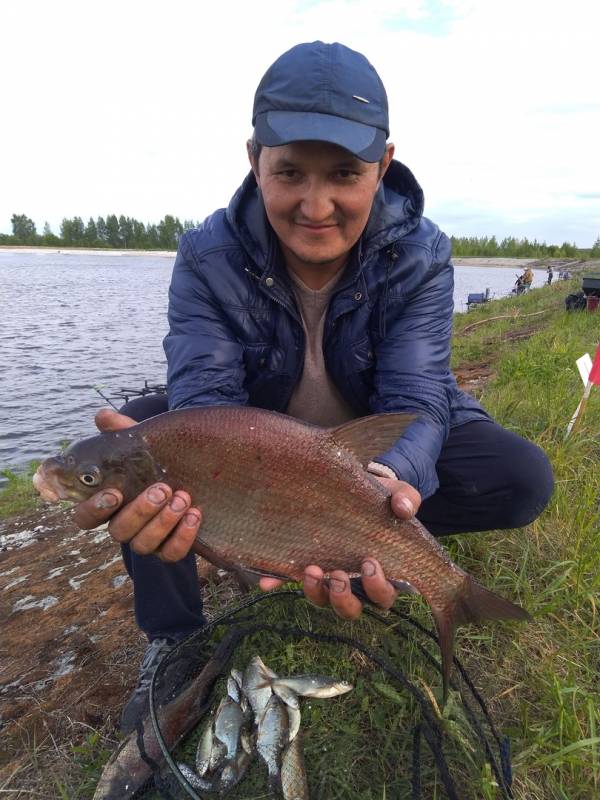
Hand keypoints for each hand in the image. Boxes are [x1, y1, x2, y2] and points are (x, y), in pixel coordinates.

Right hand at [72, 408, 201, 561]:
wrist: (192, 476)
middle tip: (162, 489)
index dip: (94, 509)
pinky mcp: (171, 548)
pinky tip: (195, 515)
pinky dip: (183, 537)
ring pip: (144, 545)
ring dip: (164, 522)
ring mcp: (147, 540)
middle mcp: (124, 525)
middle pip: (119, 531)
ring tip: (183, 498)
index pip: (85, 517)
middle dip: (140, 511)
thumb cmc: (156, 462)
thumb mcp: (142, 445)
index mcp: (109, 504)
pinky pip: (172, 554)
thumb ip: (122, 433)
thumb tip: (103, 416)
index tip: (115, 492)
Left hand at [259, 477, 420, 618]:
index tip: (370, 564)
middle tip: (338, 575)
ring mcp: (327, 576)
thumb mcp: (397, 494)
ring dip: (316, 592)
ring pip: (322, 601)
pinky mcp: (303, 564)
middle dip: (344, 598)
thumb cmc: (381, 499)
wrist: (354, 486)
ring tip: (311, 570)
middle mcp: (354, 583)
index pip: (383, 596)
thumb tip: (403, 510)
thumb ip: (405, 499)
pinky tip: (267, 580)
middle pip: (351, 609)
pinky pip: (287, 580)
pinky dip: (277, 582)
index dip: (378, 588)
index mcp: (382, 572)